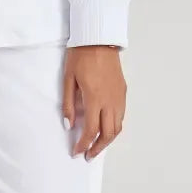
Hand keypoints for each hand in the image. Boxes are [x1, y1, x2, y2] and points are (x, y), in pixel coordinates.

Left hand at [62, 45, 126, 159]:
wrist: (99, 38)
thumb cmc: (80, 56)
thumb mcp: (68, 79)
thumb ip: (68, 104)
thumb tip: (68, 126)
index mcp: (95, 99)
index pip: (91, 130)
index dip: (83, 145)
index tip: (76, 152)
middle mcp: (110, 101)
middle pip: (108, 134)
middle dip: (98, 148)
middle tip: (88, 155)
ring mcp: (119, 97)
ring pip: (118, 127)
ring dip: (108, 140)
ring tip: (97, 145)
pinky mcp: (123, 91)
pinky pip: (121, 116)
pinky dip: (114, 127)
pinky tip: (105, 127)